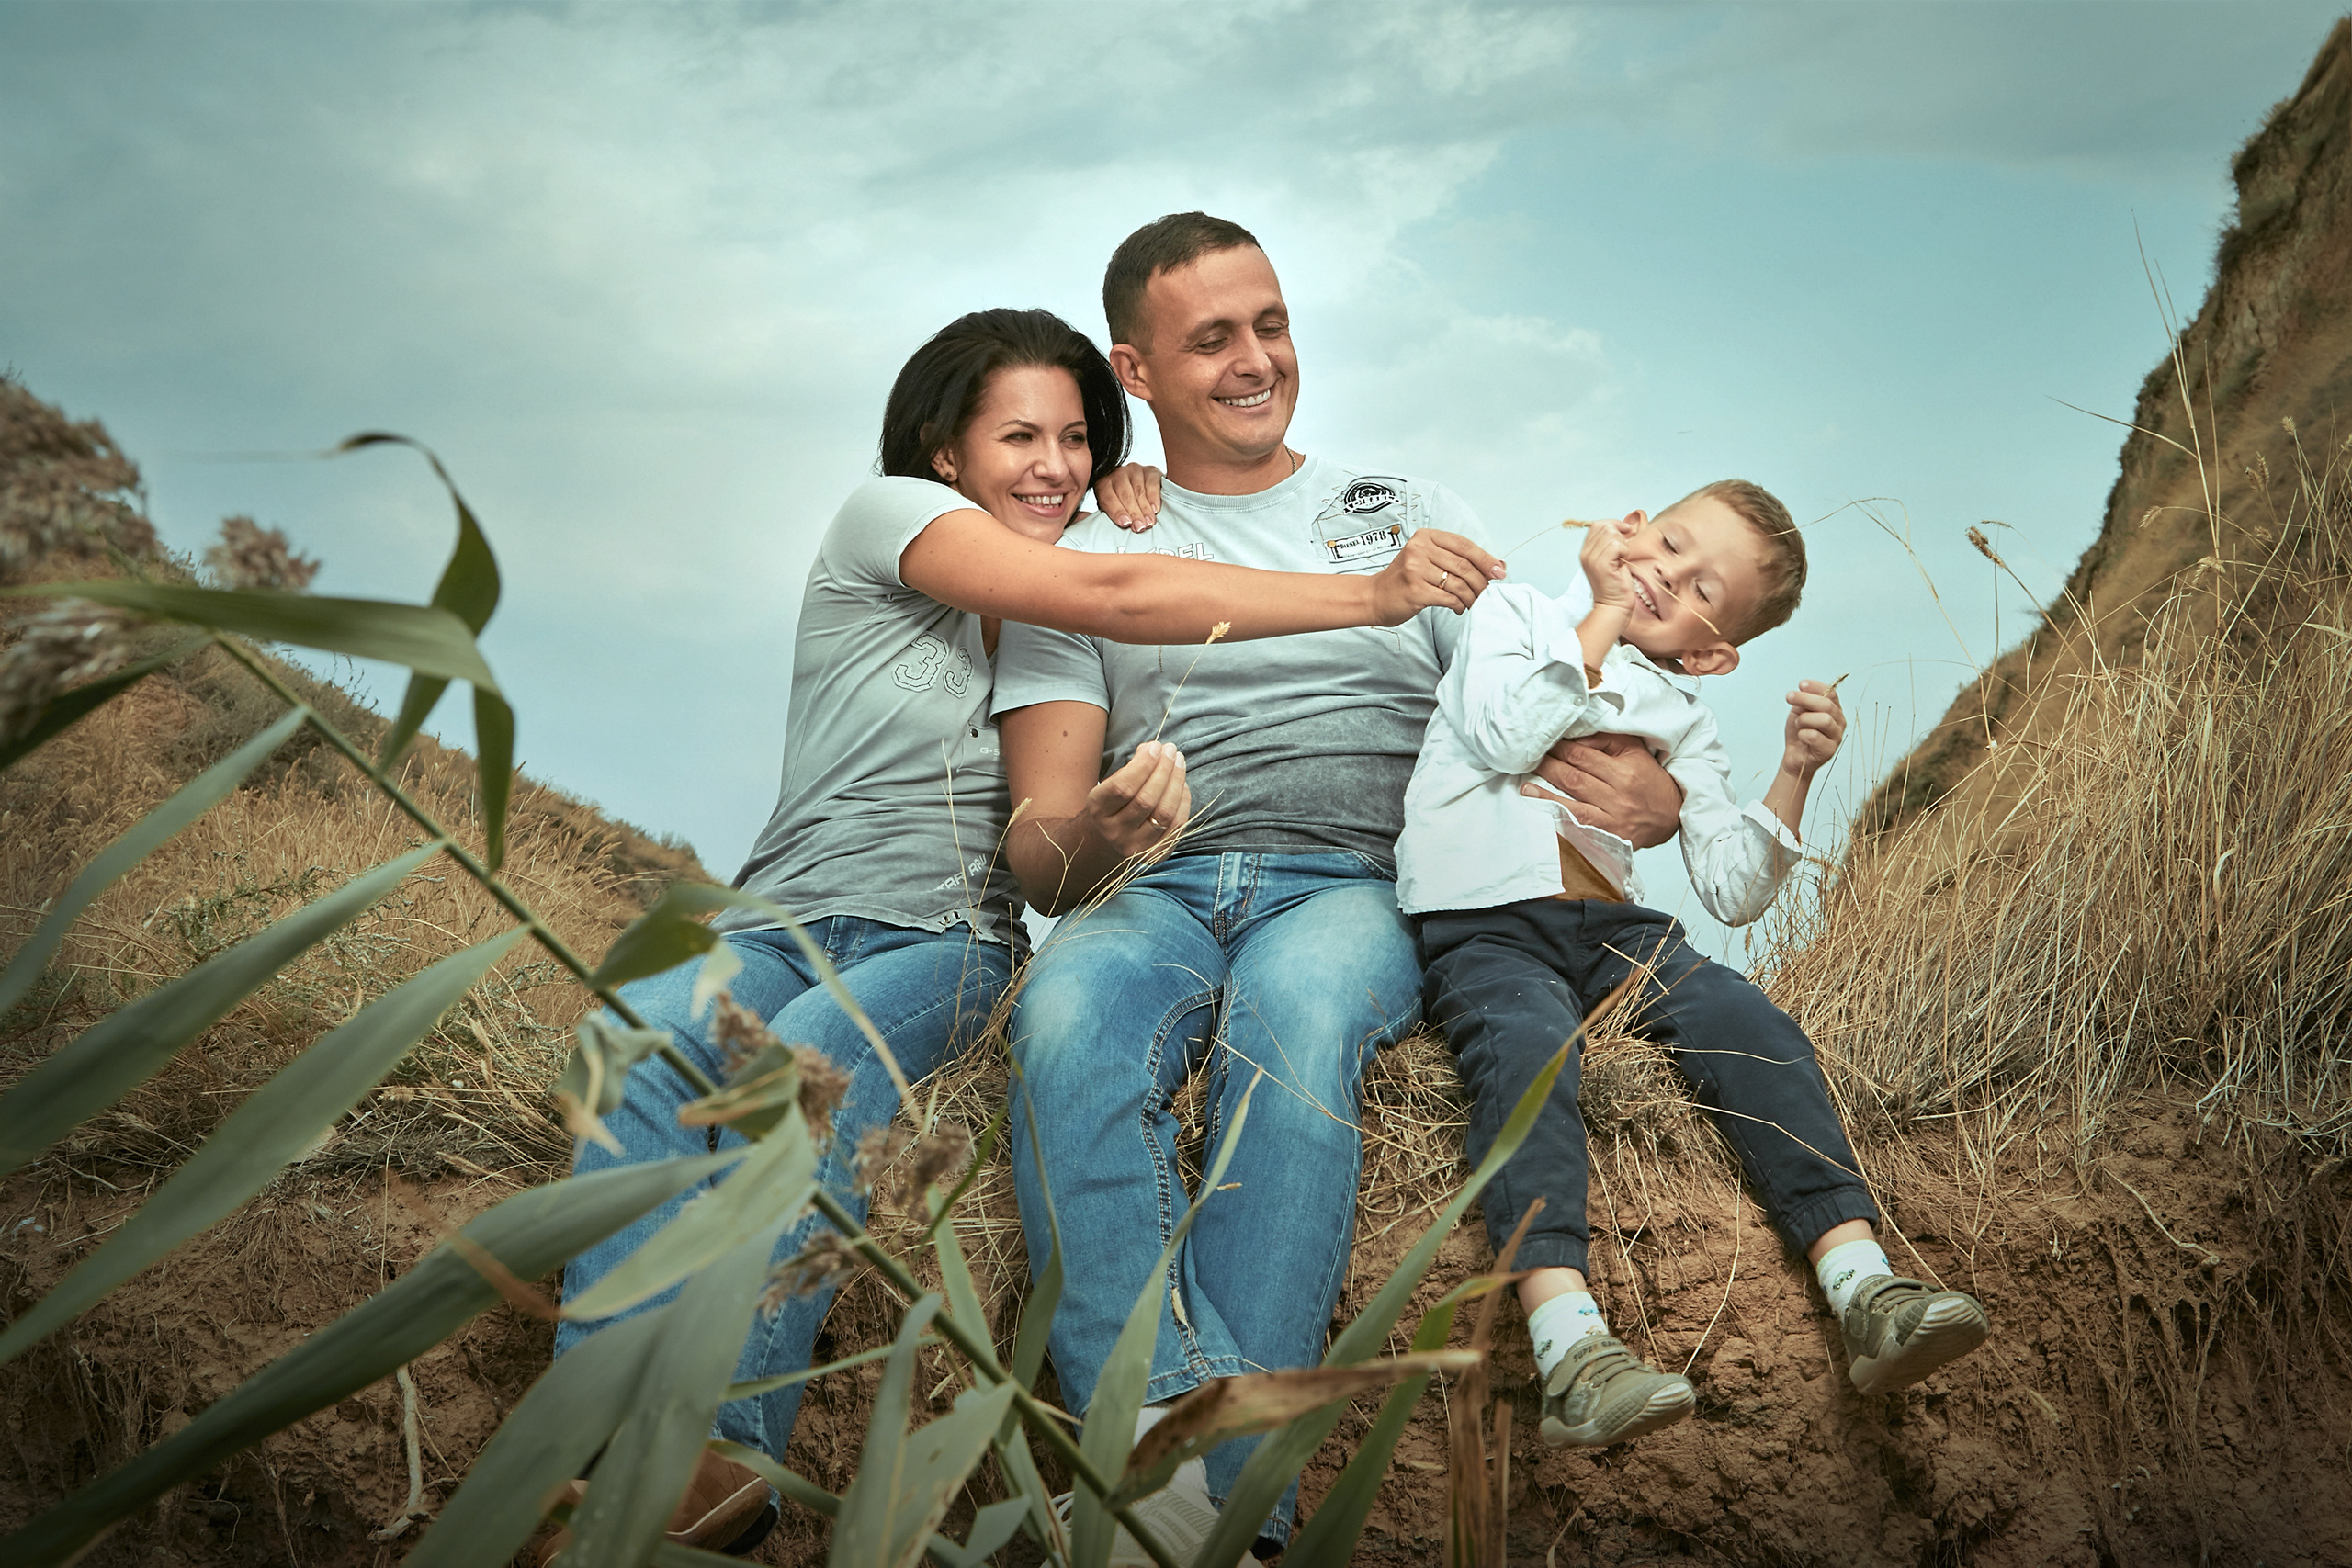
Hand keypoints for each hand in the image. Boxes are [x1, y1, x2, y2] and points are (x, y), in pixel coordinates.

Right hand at [1081, 741, 1189, 859]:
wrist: (1104, 843)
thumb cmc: (1111, 805)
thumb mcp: (1109, 785)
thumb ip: (1130, 768)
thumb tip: (1153, 749)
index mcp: (1098, 811)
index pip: (1123, 787)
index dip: (1143, 765)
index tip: (1156, 747)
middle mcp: (1115, 832)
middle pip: (1146, 799)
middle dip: (1163, 770)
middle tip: (1171, 750)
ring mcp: (1136, 846)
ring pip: (1164, 813)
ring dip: (1176, 783)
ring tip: (1179, 762)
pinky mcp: (1156, 854)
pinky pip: (1176, 826)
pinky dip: (1183, 801)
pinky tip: (1182, 784)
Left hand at [1096, 463, 1162, 531]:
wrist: (1139, 491)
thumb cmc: (1124, 505)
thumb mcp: (1114, 511)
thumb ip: (1113, 518)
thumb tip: (1116, 532)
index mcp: (1103, 485)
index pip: (1108, 498)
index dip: (1117, 511)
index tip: (1125, 523)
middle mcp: (1117, 474)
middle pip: (1124, 494)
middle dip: (1133, 512)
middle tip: (1139, 526)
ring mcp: (1134, 470)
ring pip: (1139, 490)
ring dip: (1145, 508)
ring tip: (1149, 522)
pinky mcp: (1150, 470)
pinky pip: (1152, 483)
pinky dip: (1154, 497)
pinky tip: (1155, 509)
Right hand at [1370, 529, 1505, 624]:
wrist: (1375, 596)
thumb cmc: (1405, 579)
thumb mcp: (1426, 559)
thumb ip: (1455, 559)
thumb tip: (1495, 565)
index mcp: (1425, 537)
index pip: (1464, 545)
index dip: (1485, 558)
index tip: (1500, 571)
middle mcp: (1419, 549)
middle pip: (1463, 565)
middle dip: (1482, 581)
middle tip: (1490, 592)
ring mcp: (1415, 570)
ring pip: (1458, 583)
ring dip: (1472, 597)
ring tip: (1474, 603)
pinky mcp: (1415, 590)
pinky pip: (1449, 598)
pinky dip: (1460, 605)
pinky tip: (1460, 608)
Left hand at [1520, 731, 1680, 848]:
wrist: (1671, 815)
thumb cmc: (1649, 778)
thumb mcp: (1634, 751)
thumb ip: (1605, 740)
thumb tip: (1573, 737)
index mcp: (1625, 772)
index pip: (1582, 756)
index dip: (1559, 749)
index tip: (1545, 743)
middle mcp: (1619, 797)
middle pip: (1573, 779)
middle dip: (1548, 767)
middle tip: (1530, 760)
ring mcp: (1612, 821)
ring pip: (1572, 806)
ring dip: (1545, 796)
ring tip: (1525, 787)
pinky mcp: (1608, 838)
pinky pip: (1578, 829)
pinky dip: (1558, 821)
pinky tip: (1542, 814)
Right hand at [1580, 515, 1634, 613]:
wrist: (1614, 605)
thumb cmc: (1617, 583)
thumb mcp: (1612, 559)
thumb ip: (1612, 543)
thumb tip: (1626, 527)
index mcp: (1586, 550)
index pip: (1598, 524)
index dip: (1614, 524)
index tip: (1626, 533)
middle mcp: (1585, 553)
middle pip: (1605, 526)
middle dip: (1619, 535)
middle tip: (1623, 552)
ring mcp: (1591, 558)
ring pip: (1611, 534)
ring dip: (1623, 545)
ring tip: (1621, 559)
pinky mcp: (1601, 564)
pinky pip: (1616, 545)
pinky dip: (1624, 552)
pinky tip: (1622, 563)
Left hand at [1782, 679, 1845, 778]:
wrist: (1794, 756)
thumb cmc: (1799, 733)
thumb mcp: (1799, 712)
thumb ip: (1804, 701)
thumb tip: (1804, 688)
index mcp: (1834, 709)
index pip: (1831, 693)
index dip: (1816, 687)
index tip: (1801, 684)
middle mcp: (1839, 721)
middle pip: (1827, 705)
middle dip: (1805, 699)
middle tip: (1789, 697)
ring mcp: (1836, 736)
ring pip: (1824, 720)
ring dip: (1804, 720)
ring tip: (1798, 724)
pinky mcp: (1830, 750)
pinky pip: (1815, 736)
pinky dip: (1802, 734)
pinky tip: (1801, 737)